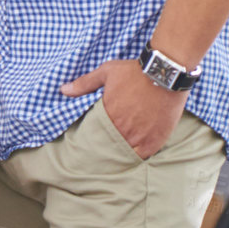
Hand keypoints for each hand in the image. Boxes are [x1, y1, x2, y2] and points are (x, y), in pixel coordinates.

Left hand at [61, 59, 188, 159]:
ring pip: (125, 153)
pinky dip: (138, 155)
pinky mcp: (157, 139)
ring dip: (121, 153)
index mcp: (108, 114)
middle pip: (109, 146)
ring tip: (117, 153)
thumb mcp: (106, 72)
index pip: (94, 134)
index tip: (91, 140)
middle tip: (103, 149)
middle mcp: (123, 128)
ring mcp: (140, 135)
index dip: (93, 138)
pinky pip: (144, 155)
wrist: (164, 74)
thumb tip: (63, 90)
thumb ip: (84, 83)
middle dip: (105, 148)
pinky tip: (134, 154)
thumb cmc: (134, 72)